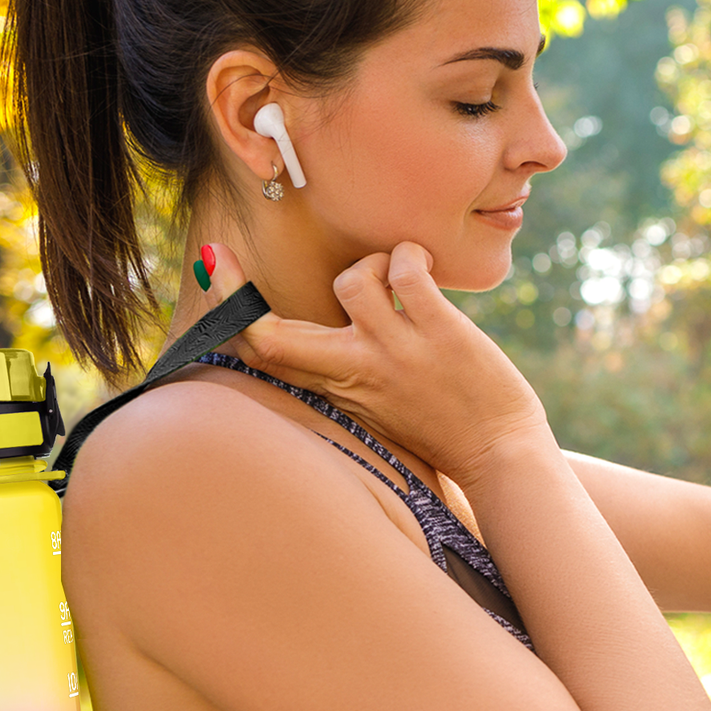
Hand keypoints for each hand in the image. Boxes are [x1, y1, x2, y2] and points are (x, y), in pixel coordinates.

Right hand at [196, 241, 551, 486]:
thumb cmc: (444, 429)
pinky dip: (409, 255)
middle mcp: (356, 372)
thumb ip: (348, 370)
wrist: (500, 458)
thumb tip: (333, 324)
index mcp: (337, 390)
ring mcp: (395, 352)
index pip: (265, 356)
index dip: (228, 315)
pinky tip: (422, 266)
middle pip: (270, 335)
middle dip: (234, 290)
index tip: (210, 273)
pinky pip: (405, 270)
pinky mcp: (437, 332)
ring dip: (370, 264)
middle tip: (219, 252)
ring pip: (350, 280)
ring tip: (395, 277)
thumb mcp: (377, 405)